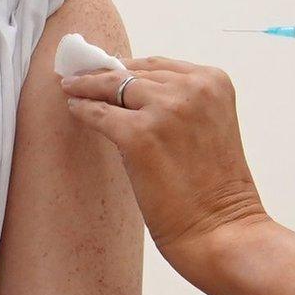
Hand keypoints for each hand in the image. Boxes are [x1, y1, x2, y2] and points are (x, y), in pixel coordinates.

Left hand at [60, 58, 268, 282]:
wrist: (222, 228)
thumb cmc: (216, 188)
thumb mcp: (209, 126)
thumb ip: (182, 103)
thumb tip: (128, 88)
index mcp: (214, 82)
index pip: (160, 65)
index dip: (131, 68)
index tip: (109, 68)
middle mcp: (193, 88)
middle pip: (135, 72)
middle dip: (106, 75)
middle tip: (81, 77)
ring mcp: (166, 109)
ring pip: (113, 86)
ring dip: (88, 87)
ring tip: (72, 89)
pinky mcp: (139, 135)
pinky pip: (98, 113)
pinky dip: (83, 110)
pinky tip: (74, 109)